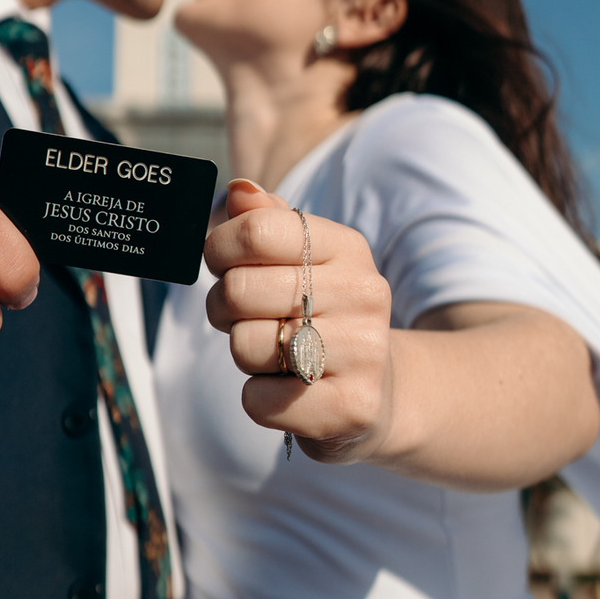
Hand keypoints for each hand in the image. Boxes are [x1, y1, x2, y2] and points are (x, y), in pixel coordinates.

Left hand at [203, 180, 393, 463]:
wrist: (380, 391)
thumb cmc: (322, 316)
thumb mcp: (304, 261)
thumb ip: (266, 221)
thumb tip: (237, 191)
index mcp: (347, 248)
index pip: (257, 230)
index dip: (219, 248)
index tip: (223, 264)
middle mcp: (363, 294)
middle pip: (239, 290)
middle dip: (223, 308)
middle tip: (246, 318)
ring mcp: (363, 353)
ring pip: (245, 346)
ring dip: (245, 356)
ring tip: (276, 355)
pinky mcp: (351, 407)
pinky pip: (260, 400)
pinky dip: (260, 399)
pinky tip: (287, 390)